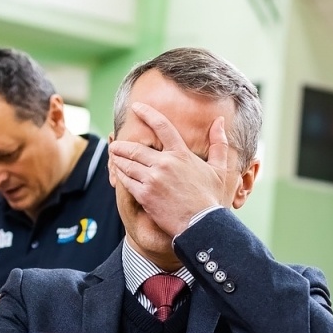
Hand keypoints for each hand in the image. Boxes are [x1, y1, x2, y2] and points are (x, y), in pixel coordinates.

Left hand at [108, 102, 239, 236]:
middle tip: (115, 144)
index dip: (147, 114)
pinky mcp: (144, 195)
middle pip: (136, 148)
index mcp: (181, 154)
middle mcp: (164, 163)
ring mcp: (152, 179)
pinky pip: (126, 181)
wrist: (203, 225)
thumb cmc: (212, 199)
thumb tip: (219, 121)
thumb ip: (219, 143)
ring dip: (118, 159)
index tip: (136, 107)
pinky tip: (116, 173)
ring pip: (128, 164)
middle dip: (122, 145)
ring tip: (113, 156)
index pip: (162, 126)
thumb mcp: (220, 169)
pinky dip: (120, 175)